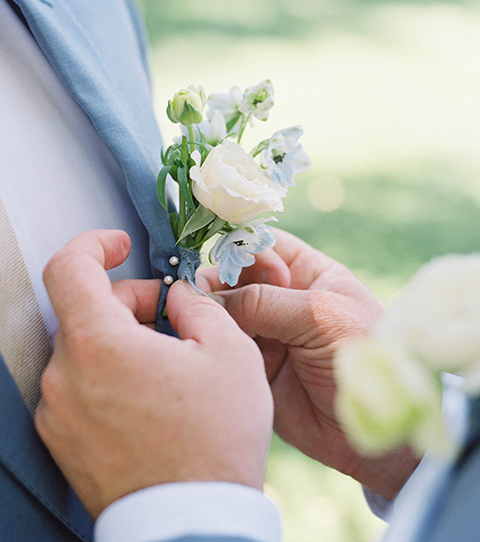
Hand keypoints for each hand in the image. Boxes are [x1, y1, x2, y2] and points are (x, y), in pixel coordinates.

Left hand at [35, 230, 272, 518]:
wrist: (194, 523)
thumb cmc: (214, 441)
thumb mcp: (229, 352)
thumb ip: (197, 305)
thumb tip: (178, 295)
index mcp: (98, 345)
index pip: (68, 267)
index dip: (94, 244)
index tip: (121, 246)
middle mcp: (64, 377)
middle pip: (84, 310)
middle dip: (128, 302)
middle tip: (172, 316)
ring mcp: (58, 413)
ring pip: (84, 349)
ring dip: (120, 339)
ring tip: (169, 362)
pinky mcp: (63, 441)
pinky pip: (80, 385)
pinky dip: (109, 373)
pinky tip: (151, 394)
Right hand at [199, 229, 418, 499]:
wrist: (376, 428)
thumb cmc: (361, 354)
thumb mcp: (319, 314)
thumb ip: (263, 301)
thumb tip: (204, 295)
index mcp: (306, 273)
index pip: (262, 246)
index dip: (235, 247)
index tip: (210, 256)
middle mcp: (282, 299)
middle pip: (235, 278)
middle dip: (214, 283)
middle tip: (191, 294)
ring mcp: (267, 333)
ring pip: (223, 313)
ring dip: (205, 313)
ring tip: (188, 318)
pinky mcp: (254, 367)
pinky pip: (223, 348)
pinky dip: (207, 343)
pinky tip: (192, 342)